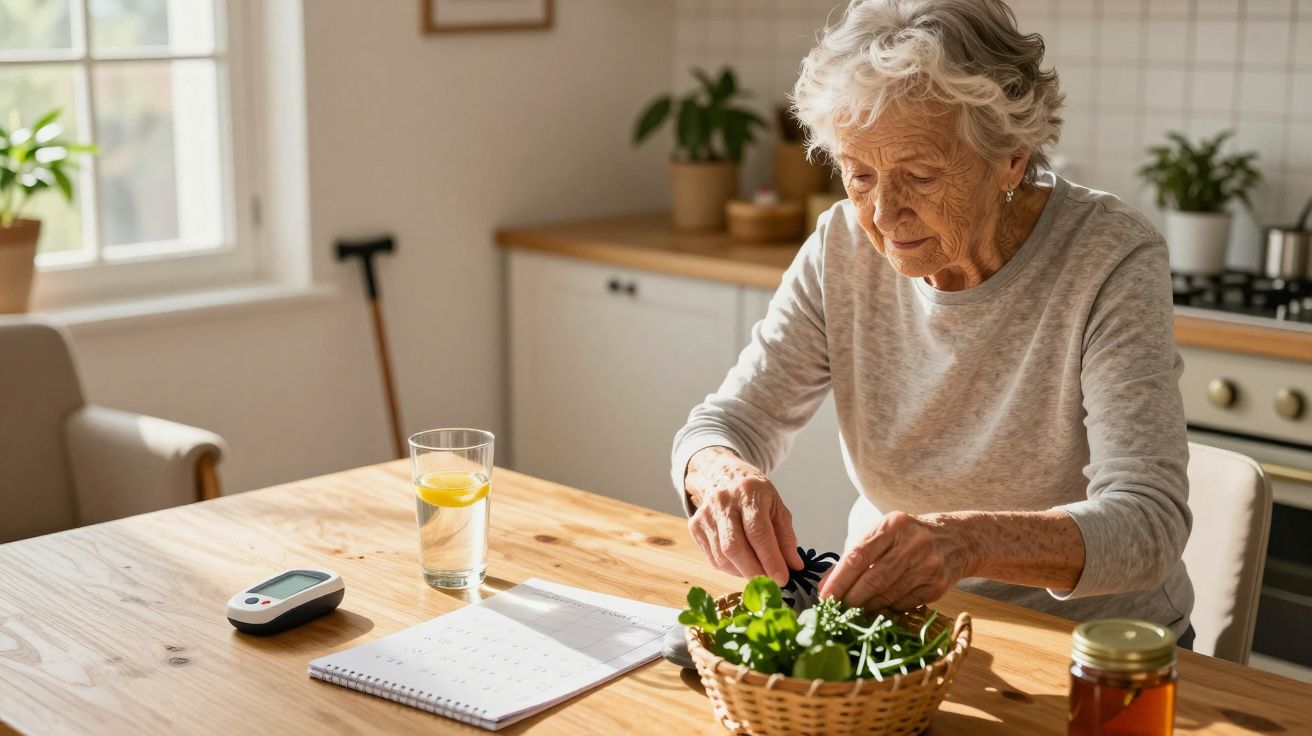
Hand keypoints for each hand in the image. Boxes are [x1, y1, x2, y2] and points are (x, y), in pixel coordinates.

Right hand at [684, 447, 803, 585]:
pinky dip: (730, 569)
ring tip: (759, 573)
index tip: (783, 579)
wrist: (720, 474)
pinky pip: (713, 559)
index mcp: (748, 493)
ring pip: (721, 557)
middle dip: (754, 572)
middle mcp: (723, 503)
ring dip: (743, 572)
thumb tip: (794, 566)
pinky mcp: (695, 527)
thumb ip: (786, 536)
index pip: (758, 532)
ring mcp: (705, 515)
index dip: (770, 559)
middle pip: (734, 547)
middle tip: (771, 584)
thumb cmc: (753, 493)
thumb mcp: (776, 506)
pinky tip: (742, 565)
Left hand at [818, 511, 975, 611]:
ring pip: (887, 595)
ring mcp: (928, 565)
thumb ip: (855, 555)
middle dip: (850, 598)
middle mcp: (912, 543)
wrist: (959, 540)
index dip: (838, 580)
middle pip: (872, 579)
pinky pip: (903, 604)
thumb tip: (825, 584)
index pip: (858, 555)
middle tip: (835, 610)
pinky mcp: (938, 586)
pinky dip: (887, 609)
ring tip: (852, 611)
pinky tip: (878, 609)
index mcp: (893, 525)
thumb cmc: (910, 537)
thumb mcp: (884, 534)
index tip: (824, 597)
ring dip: (866, 607)